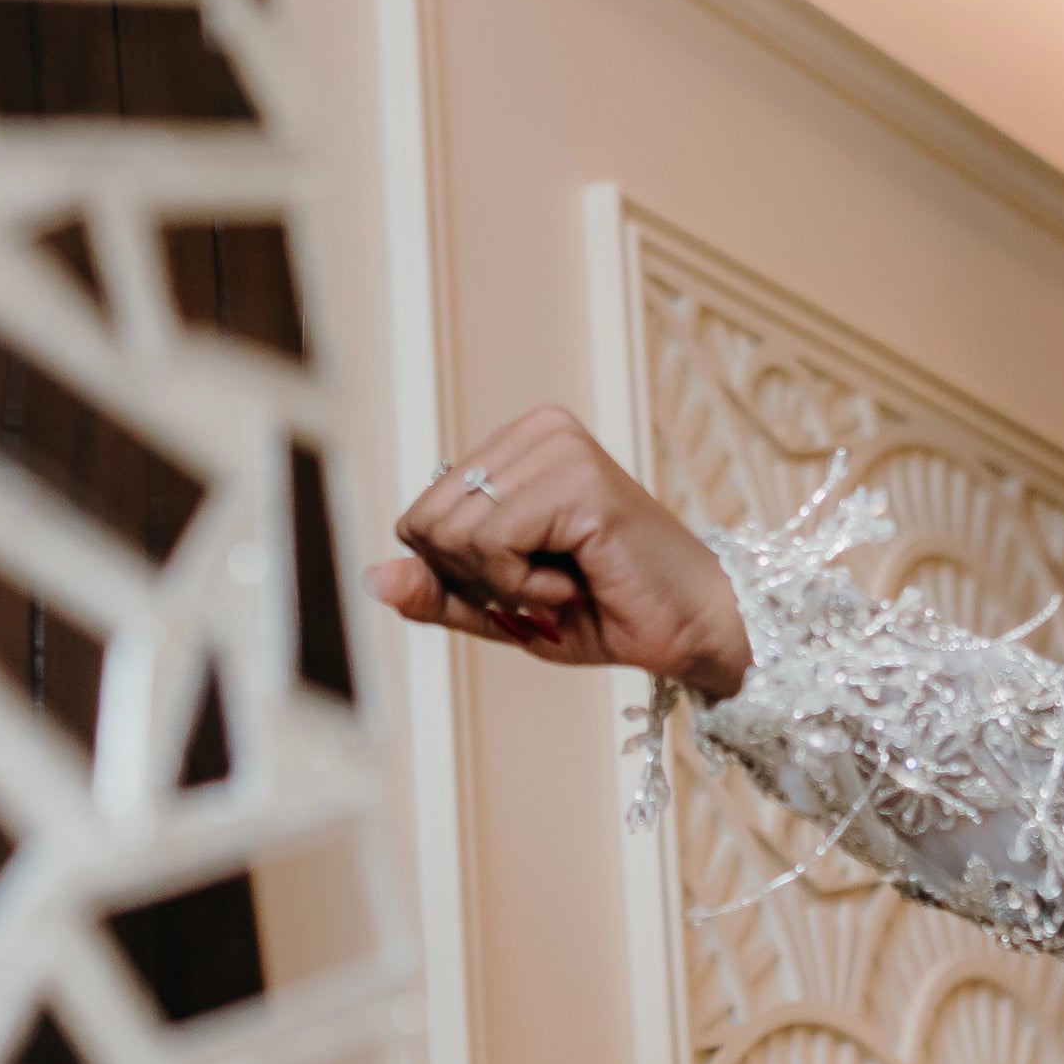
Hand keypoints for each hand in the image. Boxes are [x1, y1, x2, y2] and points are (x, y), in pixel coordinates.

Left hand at [373, 406, 752, 697]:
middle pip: (425, 523)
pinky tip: (573, 583)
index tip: (523, 583)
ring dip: (502, 586)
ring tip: (562, 583)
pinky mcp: (577, 479)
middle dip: (473, 580)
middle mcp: (536, 430)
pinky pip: (492, 543)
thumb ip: (439, 592)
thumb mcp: (501, 608)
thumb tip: (371, 577)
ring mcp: (558, 447)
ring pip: (453, 534)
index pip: (419, 517)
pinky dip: (523, 586)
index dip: (456, 574)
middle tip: (542, 588)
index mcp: (516, 445)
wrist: (691, 632)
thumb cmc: (606, 612)